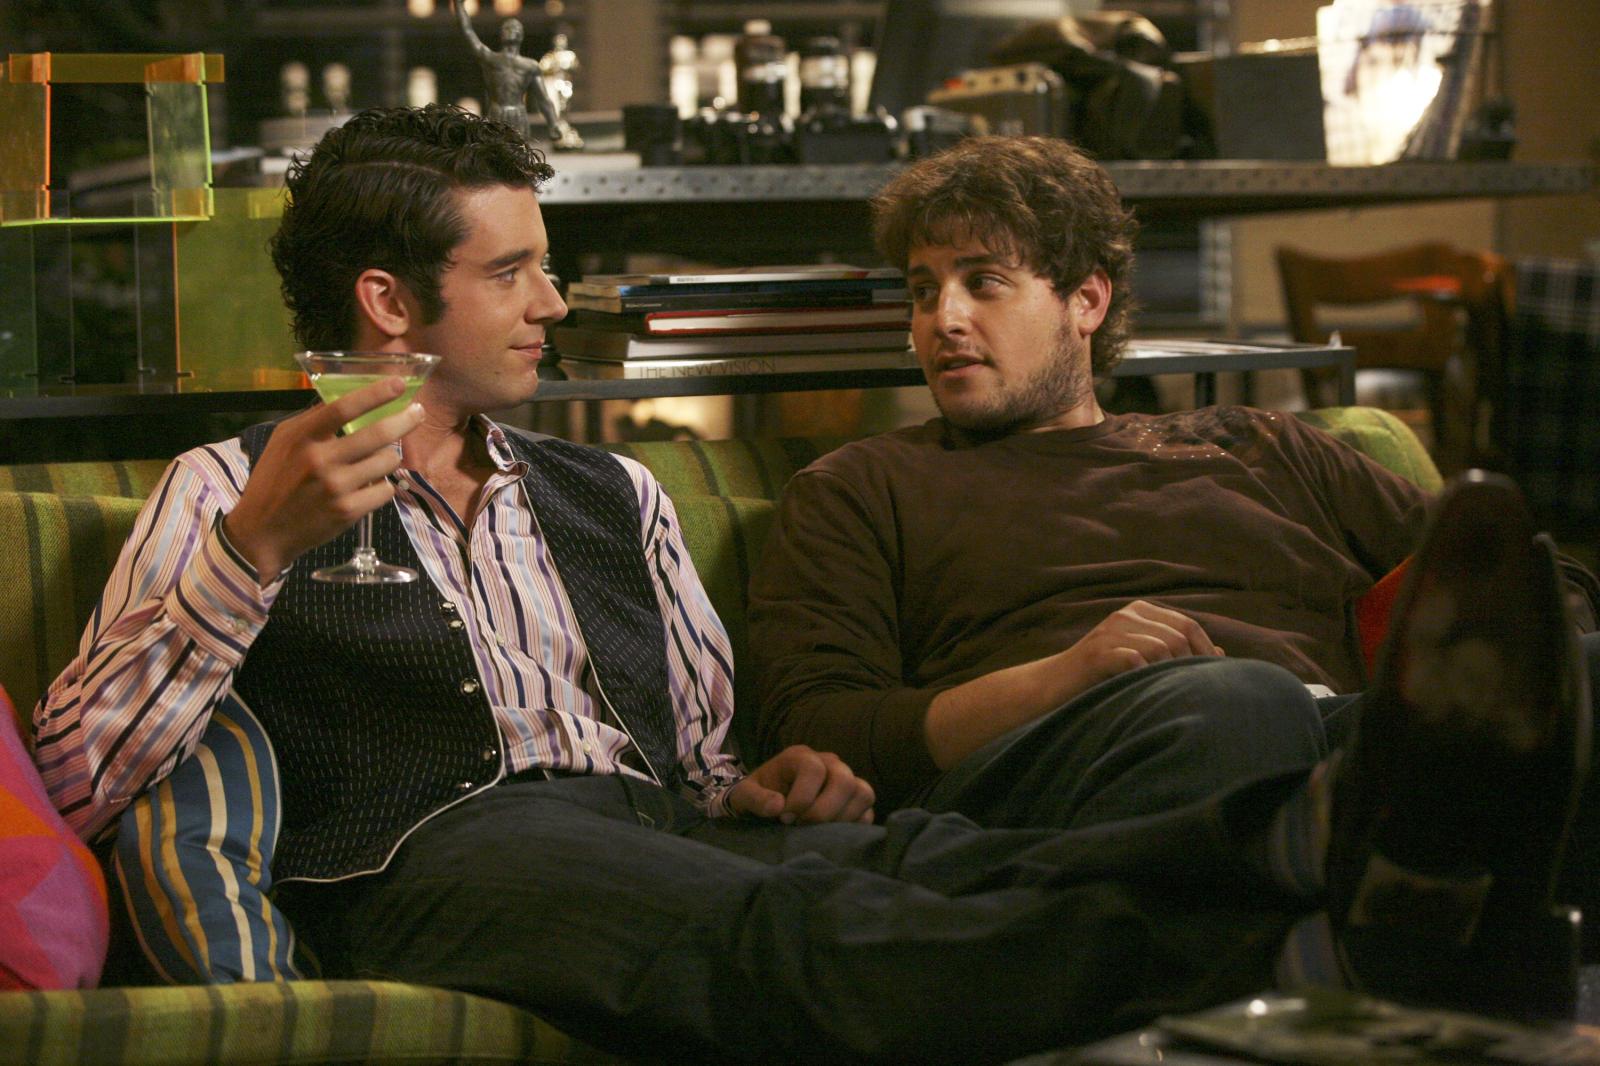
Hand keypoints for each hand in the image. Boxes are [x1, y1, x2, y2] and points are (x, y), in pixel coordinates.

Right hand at [222, 377, 425, 583]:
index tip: (398, 384)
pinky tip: (369, 487)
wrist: (263, 531)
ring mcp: (336, 487)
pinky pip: (384, 490)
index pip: (344, 407)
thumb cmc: (274, 480)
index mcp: (302, 437)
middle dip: (405, 420)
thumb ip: (313, 420)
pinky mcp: (348, 511)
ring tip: (381, 458)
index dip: (375, 393)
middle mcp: (320, 460)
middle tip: (418, 413)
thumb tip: (350, 399)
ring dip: (391, 457)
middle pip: (377, 434)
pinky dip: (382, 486)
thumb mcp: (283, 441)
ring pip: (387, 462)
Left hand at [726, 745, 875, 824]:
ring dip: (841, 818)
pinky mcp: (855, 801)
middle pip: (844, 780)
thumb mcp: (744, 796)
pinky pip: (868, 812)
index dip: (802, 797)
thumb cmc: (757, 796)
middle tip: (802, 825)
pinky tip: (830, 834)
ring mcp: (846, 780)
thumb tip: (778, 807)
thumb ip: (755, 799)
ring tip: (817, 831)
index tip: (785, 817)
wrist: (767, 802)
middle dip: (823, 811)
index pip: (814, 769)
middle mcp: (828, 763)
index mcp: (800, 756)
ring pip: (863, 793)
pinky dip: (853, 826)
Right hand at [1060, 599, 1222, 690]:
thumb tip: (1220, 654)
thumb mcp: (1141, 657)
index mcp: (1140, 610)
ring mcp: (1110, 631)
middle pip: (1178, 635)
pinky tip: (1147, 693)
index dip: (1205, 652)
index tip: (1214, 678)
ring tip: (1172, 695)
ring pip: (1161, 647)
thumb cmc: (1103, 675)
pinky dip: (1147, 677)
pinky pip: (1136, 660)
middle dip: (1192, 664)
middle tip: (1196, 691)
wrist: (1053, 685)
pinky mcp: (1097, 652)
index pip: (1188, 625)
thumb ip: (1175, 651)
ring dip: (1171, 674)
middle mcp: (1126, 614)